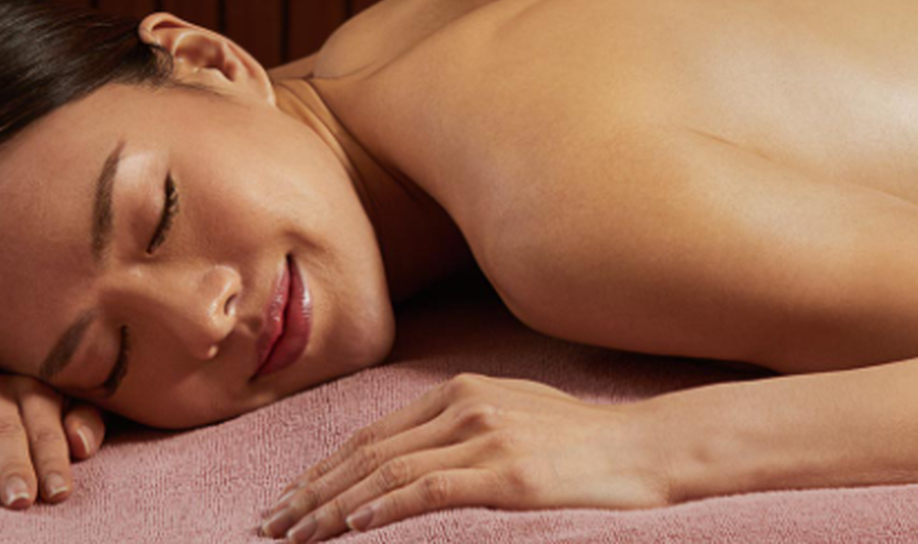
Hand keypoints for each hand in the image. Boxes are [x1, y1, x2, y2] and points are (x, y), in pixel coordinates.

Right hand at [0, 370, 106, 507]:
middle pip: (4, 427)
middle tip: (20, 498)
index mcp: (32, 383)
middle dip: (13, 464)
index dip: (52, 458)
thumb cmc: (29, 411)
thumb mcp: (64, 410)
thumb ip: (83, 423)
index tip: (58, 492)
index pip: (45, 422)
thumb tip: (82, 444)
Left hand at [257, 373, 669, 539]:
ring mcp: (485, 436)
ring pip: (387, 473)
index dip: (324, 467)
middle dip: (313, 491)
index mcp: (460, 390)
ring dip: (333, 508)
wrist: (646, 448)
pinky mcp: (506, 473)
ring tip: (297, 536)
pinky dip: (385, 508)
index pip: (371, 433)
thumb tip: (412, 464)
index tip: (289, 498)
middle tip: (271, 524)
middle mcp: (464, 403)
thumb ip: (462, 430)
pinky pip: (429, 489)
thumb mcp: (513, 419)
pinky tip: (354, 528)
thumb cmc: (583, 443)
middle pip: (367, 452)